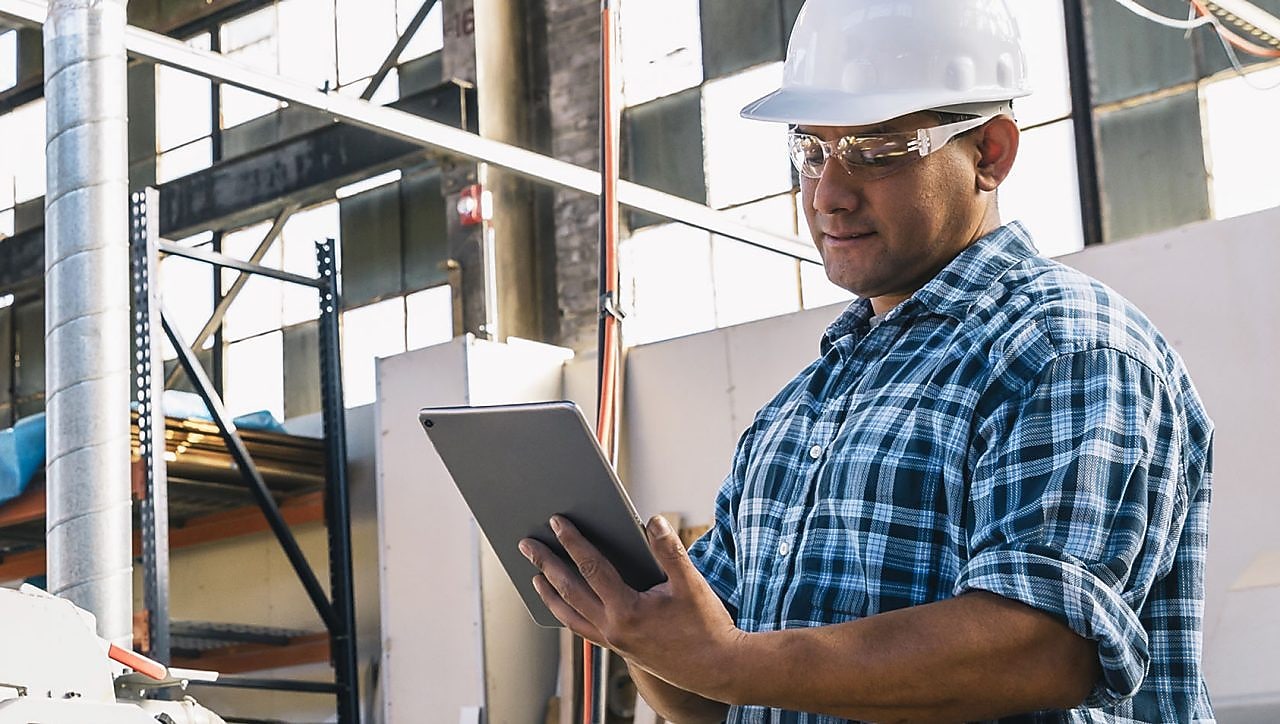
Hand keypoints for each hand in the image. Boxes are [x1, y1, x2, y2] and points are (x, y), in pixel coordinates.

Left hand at [519, 514, 745, 700]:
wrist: (718, 669)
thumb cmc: (707, 626)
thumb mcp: (691, 584)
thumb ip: (669, 550)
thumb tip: (652, 521)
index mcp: (627, 611)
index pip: (591, 568)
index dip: (573, 542)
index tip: (557, 521)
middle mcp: (612, 629)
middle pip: (568, 591)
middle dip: (545, 565)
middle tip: (526, 545)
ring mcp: (613, 643)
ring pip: (569, 616)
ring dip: (549, 593)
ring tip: (535, 576)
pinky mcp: (619, 650)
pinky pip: (583, 629)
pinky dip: (568, 613)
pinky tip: (565, 603)